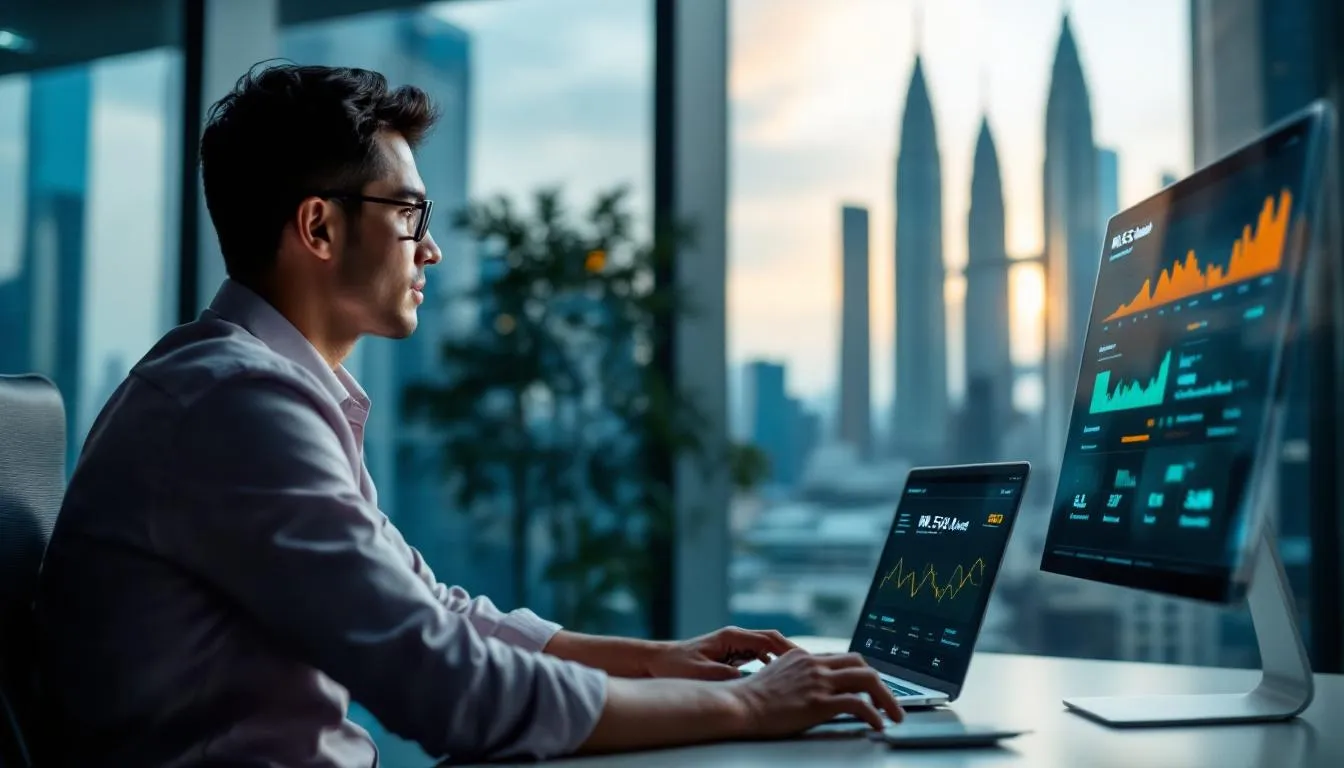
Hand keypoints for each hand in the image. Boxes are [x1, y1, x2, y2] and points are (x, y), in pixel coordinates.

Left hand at [645, 626, 798, 680]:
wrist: (658, 661)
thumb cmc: (676, 665)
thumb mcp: (702, 673)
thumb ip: (727, 675)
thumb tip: (751, 679)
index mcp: (731, 636)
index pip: (768, 639)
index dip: (788, 649)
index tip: (805, 661)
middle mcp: (735, 637)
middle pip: (772, 640)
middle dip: (792, 652)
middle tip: (811, 667)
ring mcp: (735, 645)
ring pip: (767, 648)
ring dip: (783, 659)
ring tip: (801, 674)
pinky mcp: (732, 654)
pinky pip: (758, 657)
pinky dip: (771, 664)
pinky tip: (780, 679)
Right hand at [730, 649, 903, 733]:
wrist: (738, 705)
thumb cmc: (751, 697)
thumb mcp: (777, 675)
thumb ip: (797, 675)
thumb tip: (811, 686)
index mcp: (805, 657)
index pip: (844, 658)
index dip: (863, 673)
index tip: (874, 688)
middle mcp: (815, 664)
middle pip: (862, 664)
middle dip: (882, 684)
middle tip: (891, 703)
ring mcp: (818, 682)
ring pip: (867, 679)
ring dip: (887, 698)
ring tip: (895, 715)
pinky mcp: (818, 702)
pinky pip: (857, 704)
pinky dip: (874, 714)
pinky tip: (878, 725)